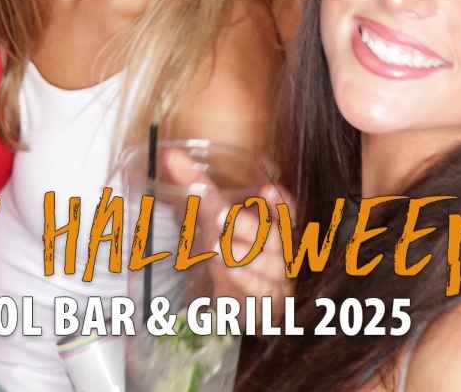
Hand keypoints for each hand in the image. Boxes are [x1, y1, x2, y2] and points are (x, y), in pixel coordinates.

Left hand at [159, 148, 290, 303]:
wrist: (238, 303)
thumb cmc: (234, 251)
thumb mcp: (216, 218)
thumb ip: (200, 187)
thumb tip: (171, 156)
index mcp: (275, 228)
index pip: (288, 213)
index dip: (282, 203)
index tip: (268, 189)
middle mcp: (281, 252)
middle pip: (274, 237)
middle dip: (248, 225)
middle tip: (219, 215)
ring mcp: (278, 279)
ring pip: (270, 265)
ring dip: (244, 254)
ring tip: (219, 246)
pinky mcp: (268, 303)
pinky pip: (264, 292)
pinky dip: (249, 281)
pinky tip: (232, 272)